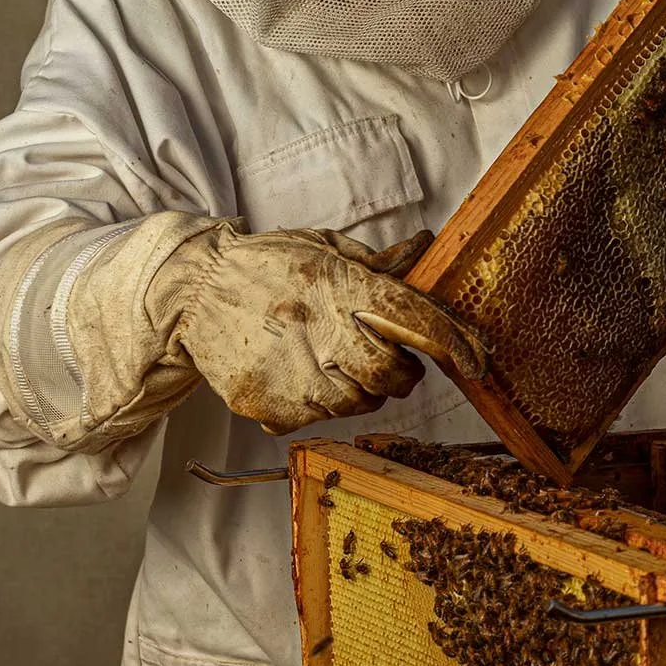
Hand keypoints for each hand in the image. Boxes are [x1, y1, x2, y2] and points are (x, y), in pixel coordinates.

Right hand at [156, 224, 486, 433]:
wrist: (189, 291)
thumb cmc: (261, 265)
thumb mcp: (320, 247)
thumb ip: (375, 262)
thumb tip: (425, 249)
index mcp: (333, 284)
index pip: (410, 318)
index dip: (451, 342)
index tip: (476, 360)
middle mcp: (314, 330)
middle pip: (389, 374)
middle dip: (401, 372)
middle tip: (388, 358)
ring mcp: (288, 373)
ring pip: (357, 403)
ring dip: (361, 389)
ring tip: (336, 363)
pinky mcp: (265, 404)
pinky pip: (316, 419)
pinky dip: (320, 403)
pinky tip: (302, 375)